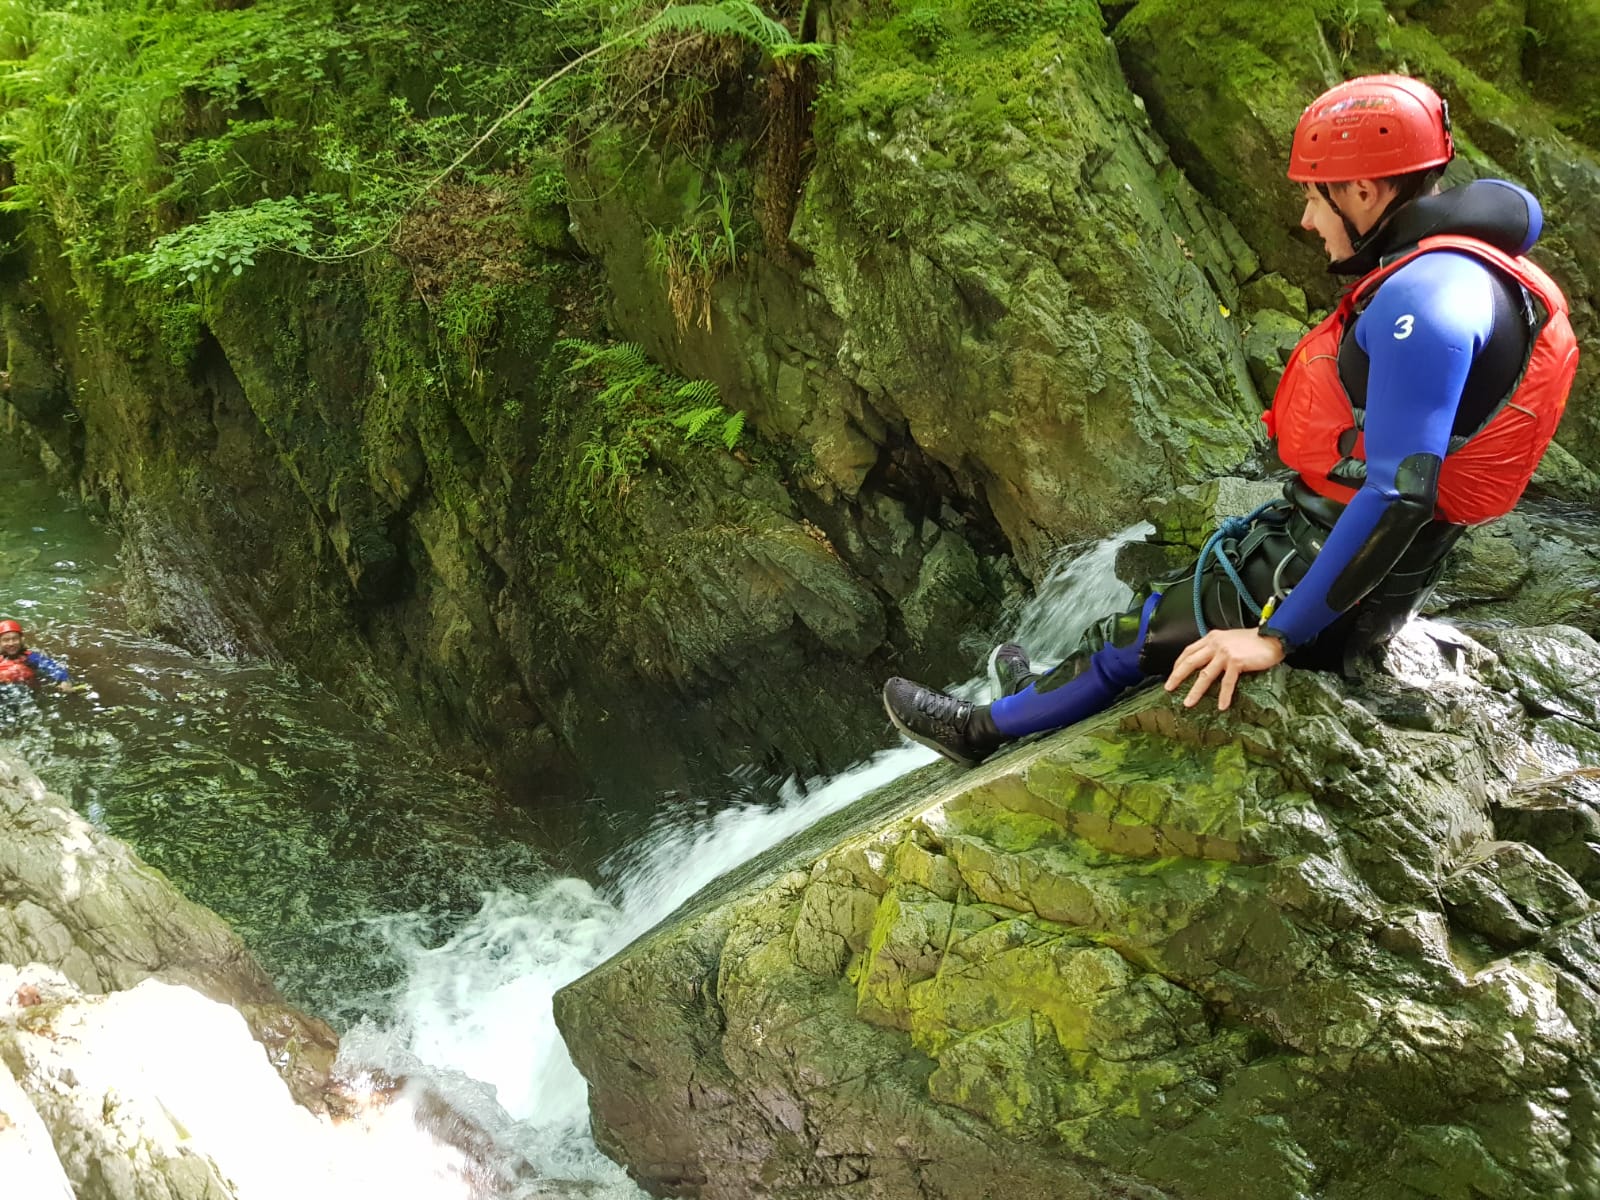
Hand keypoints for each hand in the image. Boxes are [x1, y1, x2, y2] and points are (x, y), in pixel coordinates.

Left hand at [1163, 629, 1286, 711]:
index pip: (1189, 651)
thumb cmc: (1253, 641)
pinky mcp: (1236, 662)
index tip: (1172, 674)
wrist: (1273, 637)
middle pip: (1190, 662)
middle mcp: (1215, 644)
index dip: (1178, 664)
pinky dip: (1224, 695)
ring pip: (1205, 675)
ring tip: (1188, 703)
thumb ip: (1217, 647)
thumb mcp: (1229, 639)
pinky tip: (1222, 706)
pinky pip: (1227, 682)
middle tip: (1168, 688)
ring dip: (1195, 691)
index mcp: (1211, 638)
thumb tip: (1207, 662)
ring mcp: (1225, 653)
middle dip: (1177, 676)